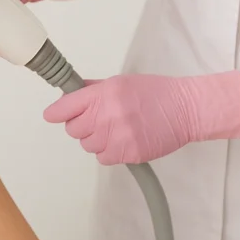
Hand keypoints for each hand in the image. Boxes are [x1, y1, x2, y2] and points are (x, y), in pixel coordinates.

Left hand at [42, 71, 239, 164]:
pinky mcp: (128, 153)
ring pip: (87, 145)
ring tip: (115, 130)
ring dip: (96, 139)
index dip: (56, 113)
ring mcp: (117, 135)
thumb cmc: (155, 93)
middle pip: (73, 129)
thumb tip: (69, 95)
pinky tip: (122, 141)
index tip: (53, 115)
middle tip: (97, 121)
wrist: (186, 109)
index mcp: (103, 93)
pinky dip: (108, 152)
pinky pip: (103, 158)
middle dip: (81, 125)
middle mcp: (107, 114)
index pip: (64, 107)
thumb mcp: (120, 82)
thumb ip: (93, 90)